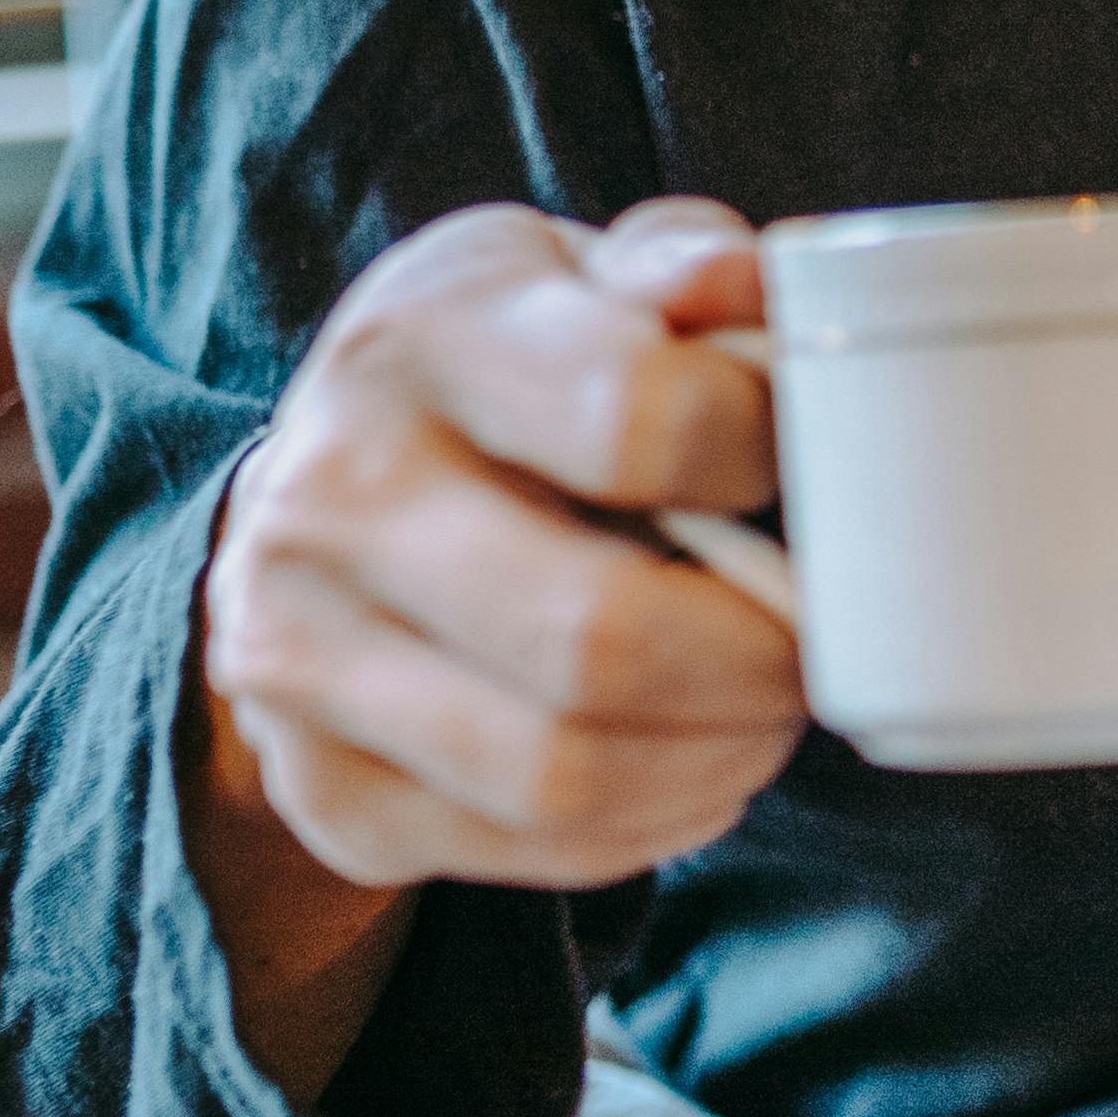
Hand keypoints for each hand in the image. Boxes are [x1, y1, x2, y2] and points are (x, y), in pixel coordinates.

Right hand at [181, 199, 803, 1093]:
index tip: (802, 475)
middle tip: (818, 646)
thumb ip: (681, 265)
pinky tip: (687, 763)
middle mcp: (330, 497)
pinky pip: (529, 851)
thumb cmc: (511, 371)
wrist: (328, 487)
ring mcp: (299, 655)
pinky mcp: (319, 788)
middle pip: (601, 639)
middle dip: (762, 663)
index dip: (768, 458)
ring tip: (766, 711)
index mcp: (419, 340)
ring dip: (721, 760)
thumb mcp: (584, 276)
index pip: (638, 419)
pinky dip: (653, 826)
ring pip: (567, 776)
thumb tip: (739, 289)